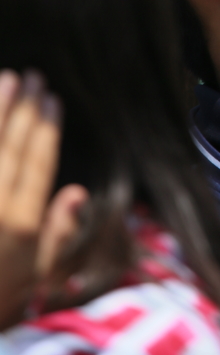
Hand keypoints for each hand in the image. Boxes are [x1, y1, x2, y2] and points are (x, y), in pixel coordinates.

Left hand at [0, 71, 87, 327]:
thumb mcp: (34, 277)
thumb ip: (57, 234)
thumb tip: (77, 191)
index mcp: (21, 226)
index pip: (37, 165)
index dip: (47, 128)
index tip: (52, 97)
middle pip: (11, 148)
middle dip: (24, 109)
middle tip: (31, 76)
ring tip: (6, 79)